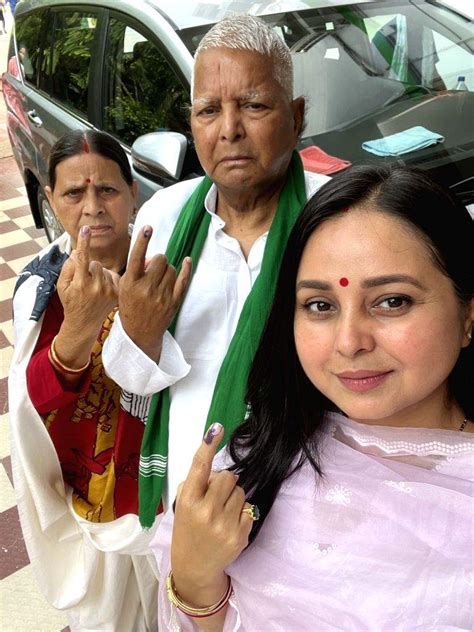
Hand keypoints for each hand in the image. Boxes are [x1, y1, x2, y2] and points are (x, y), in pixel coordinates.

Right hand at [57, 226, 119, 337]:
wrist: (84, 323)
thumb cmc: (71, 304)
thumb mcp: (62, 286)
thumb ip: (68, 267)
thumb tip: (76, 252)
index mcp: (81, 284)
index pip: (82, 258)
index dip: (84, 242)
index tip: (85, 229)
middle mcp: (96, 287)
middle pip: (95, 263)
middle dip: (89, 269)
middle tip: (85, 282)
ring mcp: (109, 291)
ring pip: (104, 269)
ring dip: (99, 274)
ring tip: (94, 289)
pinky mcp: (117, 293)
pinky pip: (113, 275)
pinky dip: (108, 279)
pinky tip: (102, 290)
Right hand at [118, 225, 191, 359]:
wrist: (139, 334)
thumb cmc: (130, 306)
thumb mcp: (124, 287)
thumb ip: (136, 270)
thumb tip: (152, 256)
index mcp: (130, 283)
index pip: (136, 257)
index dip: (142, 241)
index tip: (147, 227)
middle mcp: (146, 289)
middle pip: (160, 259)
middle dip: (158, 260)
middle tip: (153, 269)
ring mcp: (161, 296)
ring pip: (172, 268)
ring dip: (167, 270)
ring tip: (159, 280)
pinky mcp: (173, 302)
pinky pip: (183, 280)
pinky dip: (186, 268)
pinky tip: (187, 261)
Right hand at [171, 423, 252, 606]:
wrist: (194, 566)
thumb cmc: (188, 529)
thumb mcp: (183, 505)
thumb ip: (197, 484)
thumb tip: (218, 470)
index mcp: (188, 501)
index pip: (199, 467)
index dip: (208, 445)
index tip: (217, 428)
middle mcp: (205, 512)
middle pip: (228, 476)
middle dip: (224, 483)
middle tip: (215, 496)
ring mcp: (224, 525)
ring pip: (240, 491)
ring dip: (233, 497)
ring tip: (221, 512)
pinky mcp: (239, 536)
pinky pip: (248, 508)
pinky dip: (241, 513)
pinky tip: (229, 524)